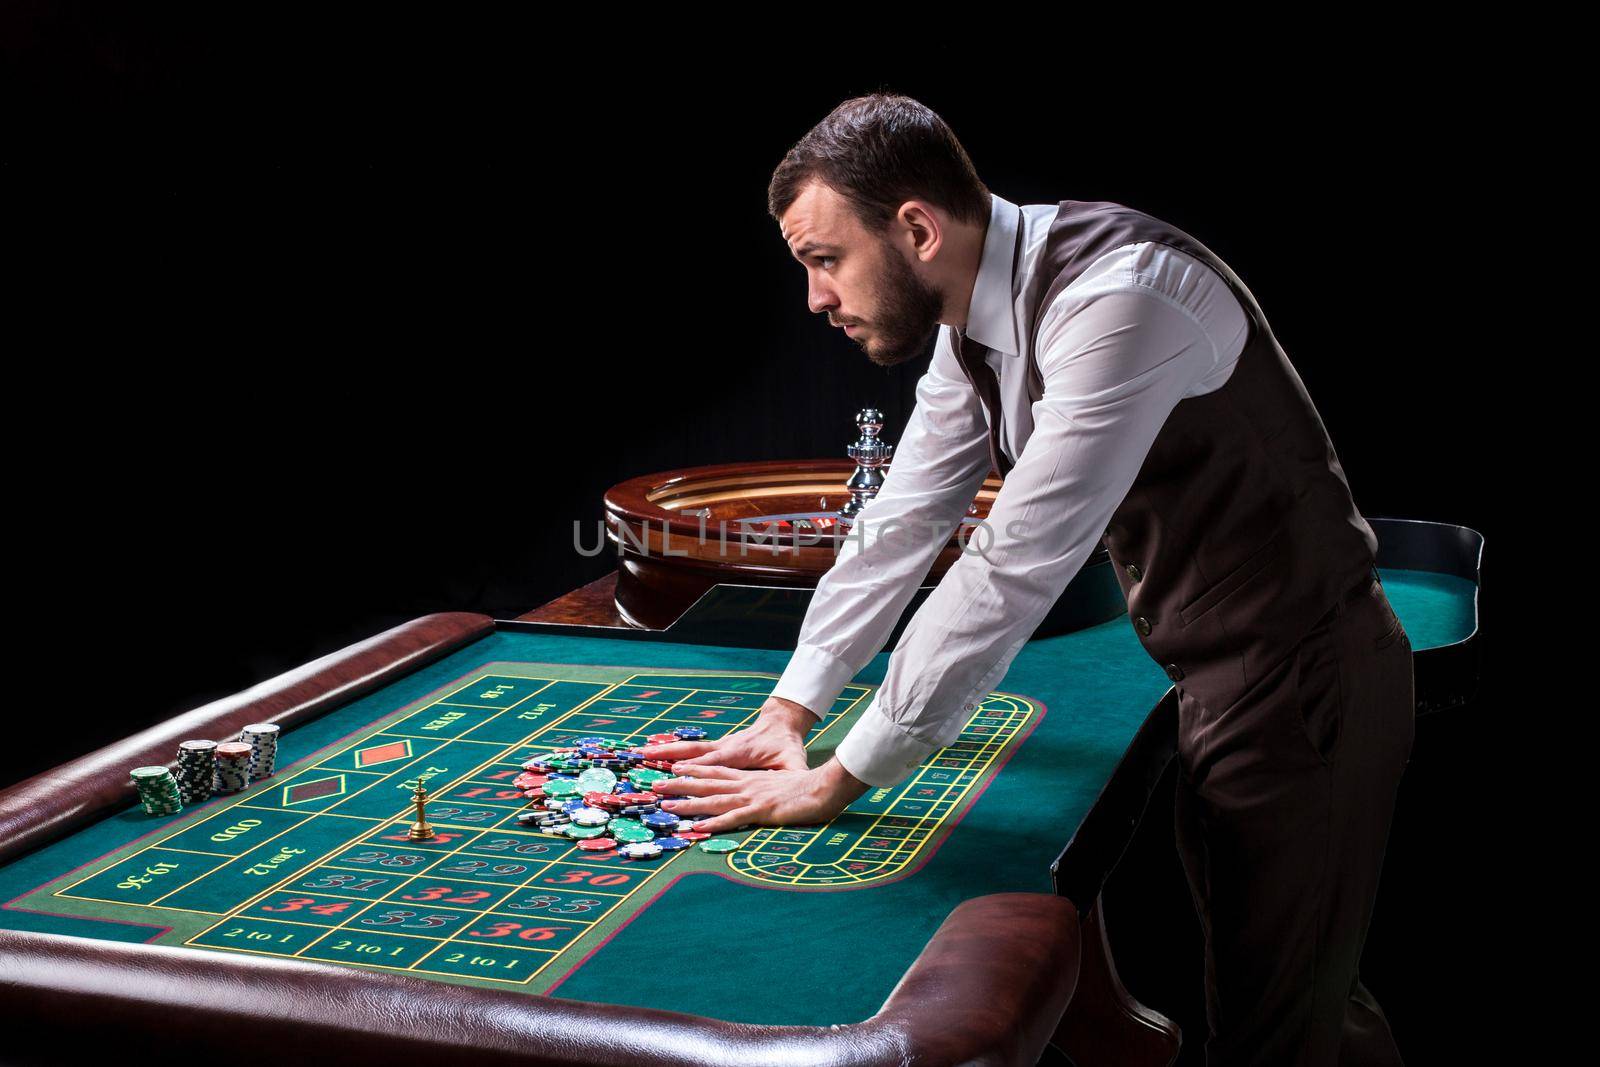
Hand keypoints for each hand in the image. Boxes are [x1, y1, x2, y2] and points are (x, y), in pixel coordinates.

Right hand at [634, 696, 813, 771]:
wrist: (781, 723)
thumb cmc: (787, 747)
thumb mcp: (794, 762)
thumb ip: (793, 774)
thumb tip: (799, 784)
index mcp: (742, 753)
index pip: (717, 761)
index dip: (699, 766)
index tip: (680, 771)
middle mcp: (725, 747)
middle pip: (695, 752)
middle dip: (672, 757)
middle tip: (650, 762)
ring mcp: (719, 746)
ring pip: (688, 748)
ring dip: (665, 751)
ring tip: (641, 752)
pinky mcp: (716, 747)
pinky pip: (690, 749)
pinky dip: (670, 750)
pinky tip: (653, 752)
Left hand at [653, 758, 869, 833]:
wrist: (827, 786)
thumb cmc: (809, 788)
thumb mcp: (783, 786)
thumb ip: (769, 791)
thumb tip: (761, 797)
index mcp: (751, 780)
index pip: (716, 773)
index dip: (693, 772)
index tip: (672, 772)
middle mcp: (747, 785)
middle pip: (707, 784)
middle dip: (680, 785)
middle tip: (655, 787)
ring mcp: (753, 797)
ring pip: (713, 800)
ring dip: (688, 804)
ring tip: (665, 807)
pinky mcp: (762, 811)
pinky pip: (734, 819)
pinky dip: (714, 824)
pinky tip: (697, 829)